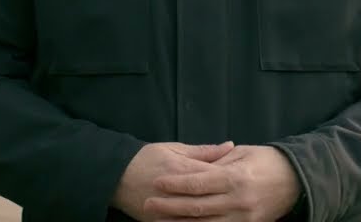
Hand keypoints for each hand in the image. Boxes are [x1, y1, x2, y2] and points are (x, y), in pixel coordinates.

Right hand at [113, 141, 235, 220]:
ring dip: (215, 216)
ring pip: (199, 217)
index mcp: (183, 169)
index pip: (215, 176)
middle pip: (210, 199)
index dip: (232, 178)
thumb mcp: (174, 148)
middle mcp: (177, 191)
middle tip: (242, 199)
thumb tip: (229, 146)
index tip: (244, 178)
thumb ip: (203, 151)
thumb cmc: (147, 158)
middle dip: (227, 200)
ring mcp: (168, 209)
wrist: (116, 175)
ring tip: (232, 214)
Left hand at [143, 144, 300, 221]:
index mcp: (235, 178)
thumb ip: (217, 161)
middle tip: (149, 203)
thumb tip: (193, 164)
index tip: (157, 182)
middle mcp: (238, 201)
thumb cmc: (268, 161)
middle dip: (170, 206)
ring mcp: (243, 218)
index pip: (199, 183)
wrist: (297, 181)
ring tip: (159, 220)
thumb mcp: (243, 154)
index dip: (176, 184)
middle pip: (197, 207)